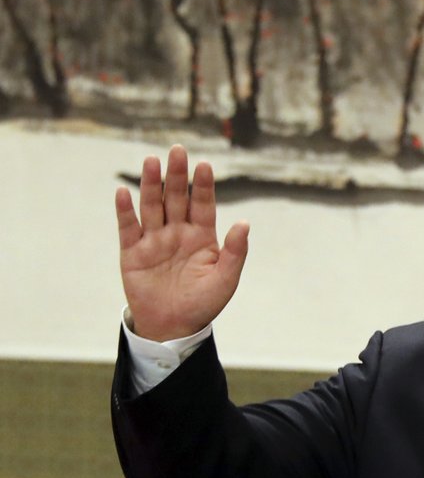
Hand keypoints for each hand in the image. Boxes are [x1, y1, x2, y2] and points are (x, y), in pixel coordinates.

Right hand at [115, 145, 248, 340]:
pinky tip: (123, 192)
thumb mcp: (226, 279)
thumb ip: (235, 251)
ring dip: (151, 184)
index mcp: (202, 236)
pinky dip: (125, 210)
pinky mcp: (133, 253)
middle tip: (178, 150)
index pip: (203, 204)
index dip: (203, 185)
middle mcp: (177, 232)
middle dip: (177, 175)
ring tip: (152, 161)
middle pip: (177, 197)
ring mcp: (154, 240)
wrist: (173, 327)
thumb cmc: (203, 303)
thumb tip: (245, 223)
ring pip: (152, 206)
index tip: (205, 165)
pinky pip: (128, 228)